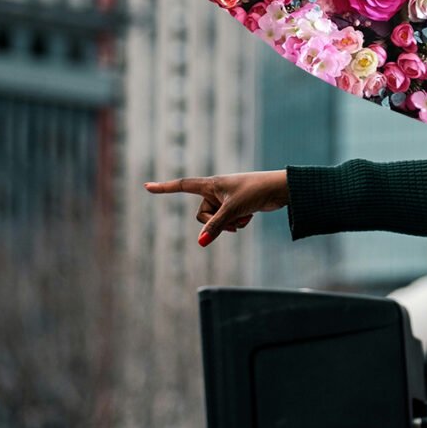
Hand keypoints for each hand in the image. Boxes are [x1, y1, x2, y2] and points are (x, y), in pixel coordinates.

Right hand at [144, 170, 288, 246]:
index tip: (147, 187)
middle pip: (202, 215)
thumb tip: (201, 243)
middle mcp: (215, 191)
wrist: (279, 189)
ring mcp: (225, 199)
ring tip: (244, 217)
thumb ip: (216, 227)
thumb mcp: (233, 210)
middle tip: (233, 218)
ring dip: (229, 224)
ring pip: (216, 221)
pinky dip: (237, 222)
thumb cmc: (255, 192)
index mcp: (211, 184)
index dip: (164, 188)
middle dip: (216, 223)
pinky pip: (228, 221)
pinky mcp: (236, 207)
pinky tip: (250, 216)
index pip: (182, 186)